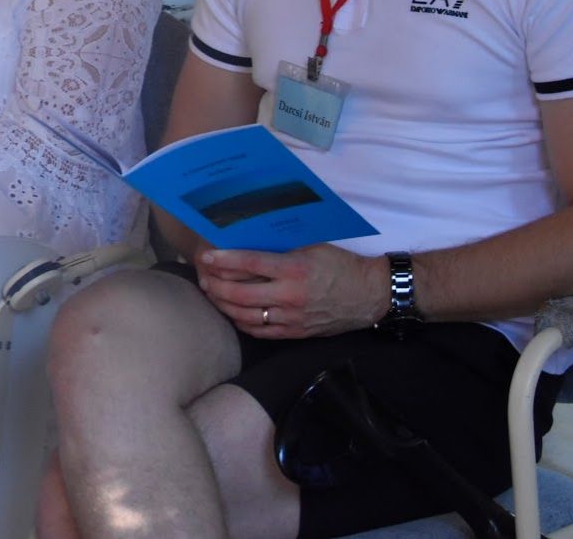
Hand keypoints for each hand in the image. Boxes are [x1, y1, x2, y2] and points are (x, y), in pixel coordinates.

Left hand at [196, 245, 385, 338]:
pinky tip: (231, 313)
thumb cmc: (340, 265)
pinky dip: (241, 322)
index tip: (206, 256)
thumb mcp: (312, 247)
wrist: (369, 295)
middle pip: (241, 294)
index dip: (224, 260)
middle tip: (202, 276)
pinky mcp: (295, 333)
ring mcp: (292, 318)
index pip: (251, 263)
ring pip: (246, 316)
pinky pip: (260, 331)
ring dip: (224, 305)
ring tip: (211, 293)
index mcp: (295, 269)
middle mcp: (291, 296)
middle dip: (216, 285)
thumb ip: (281, 248)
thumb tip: (248, 240)